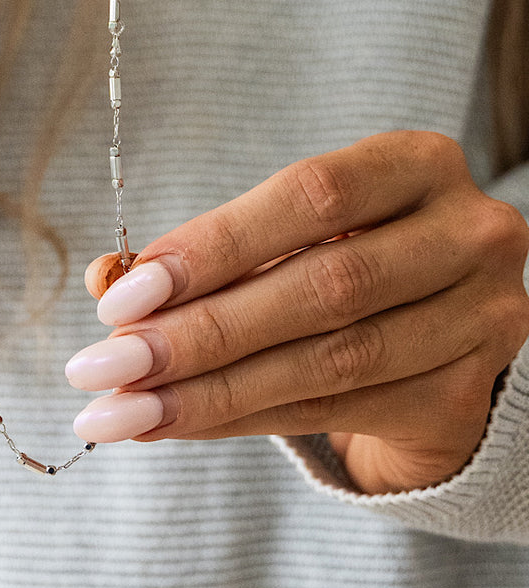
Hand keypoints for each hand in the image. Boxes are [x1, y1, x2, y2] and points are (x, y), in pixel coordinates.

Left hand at [67, 131, 528, 493]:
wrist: (438, 329)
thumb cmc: (343, 253)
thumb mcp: (290, 229)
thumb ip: (208, 248)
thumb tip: (110, 278)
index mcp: (418, 164)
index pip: (311, 196)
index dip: (215, 246)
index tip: (123, 297)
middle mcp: (467, 235)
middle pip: (323, 288)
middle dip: (200, 332)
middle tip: (106, 366)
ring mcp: (480, 318)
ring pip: (329, 362)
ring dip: (209, 391)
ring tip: (122, 410)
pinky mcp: (466, 396)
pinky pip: (337, 413)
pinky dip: (242, 419)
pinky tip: (175, 423)